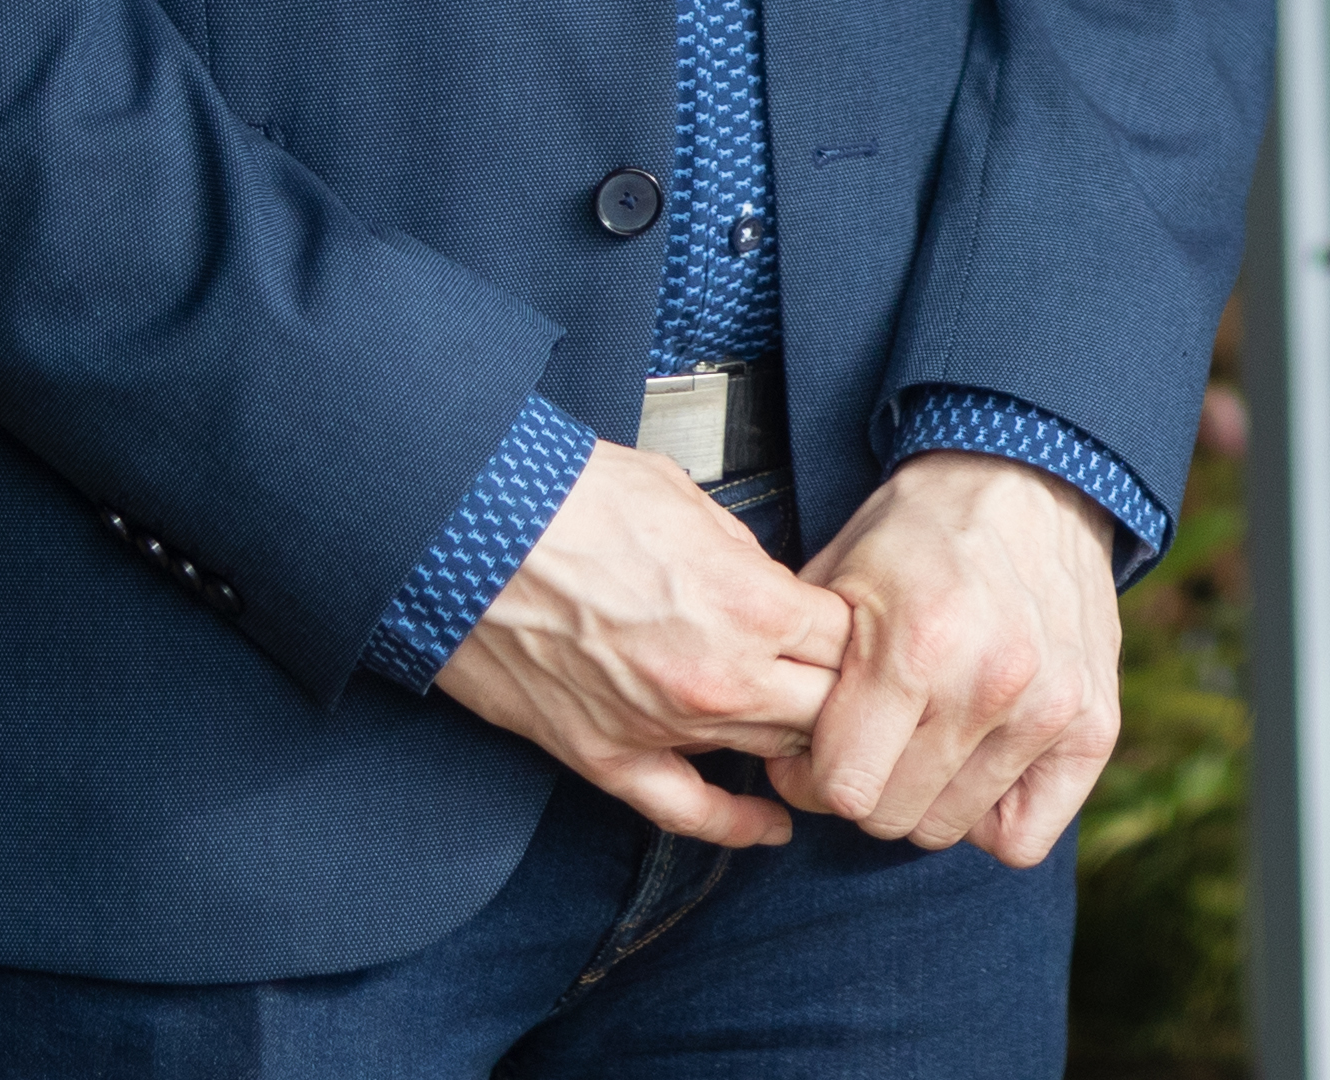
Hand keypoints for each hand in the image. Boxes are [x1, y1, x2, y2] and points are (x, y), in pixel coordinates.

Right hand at [436, 437, 847, 846]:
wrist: (472, 532)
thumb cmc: (573, 500)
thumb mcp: (690, 502)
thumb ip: (745, 560)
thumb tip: (770, 587)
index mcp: (751, 605)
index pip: (850, 644)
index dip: (858, 635)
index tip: (852, 631)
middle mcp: (721, 678)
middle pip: (825, 709)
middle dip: (840, 693)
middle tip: (841, 682)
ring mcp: (663, 726)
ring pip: (769, 754)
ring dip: (794, 741)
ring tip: (814, 736)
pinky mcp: (606, 756)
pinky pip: (687, 811)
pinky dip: (737, 825)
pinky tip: (771, 829)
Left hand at [778, 454, 1124, 863]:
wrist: (1028, 478)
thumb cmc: (916, 534)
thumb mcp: (836, 580)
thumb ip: (802, 673)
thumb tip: (780, 762)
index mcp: (919, 645)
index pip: (844, 791)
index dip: (810, 777)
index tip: (811, 748)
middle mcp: (993, 683)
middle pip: (893, 819)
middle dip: (864, 787)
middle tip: (867, 741)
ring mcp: (1052, 707)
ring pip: (950, 828)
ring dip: (923, 795)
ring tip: (920, 738)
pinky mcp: (1096, 726)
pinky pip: (1025, 838)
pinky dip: (992, 817)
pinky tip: (974, 765)